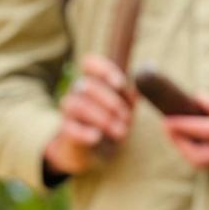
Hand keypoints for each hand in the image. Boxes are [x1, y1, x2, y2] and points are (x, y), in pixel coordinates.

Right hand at [44, 54, 134, 176]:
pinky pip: (70, 128)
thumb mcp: (126, 104)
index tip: (120, 84)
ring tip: (121, 132)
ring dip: (102, 118)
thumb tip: (142, 82)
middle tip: (127, 118)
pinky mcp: (66, 129)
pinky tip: (97, 137)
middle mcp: (77, 90)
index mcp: (92, 79)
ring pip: (78, 105)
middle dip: (110, 102)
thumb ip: (131, 93)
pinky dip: (84, 132)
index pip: (89, 63)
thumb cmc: (113, 118)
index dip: (103, 70)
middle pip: (87, 86)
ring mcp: (69, 109)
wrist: (95, 146)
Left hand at [163, 92, 208, 171]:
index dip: (183, 127)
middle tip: (168, 126)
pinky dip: (196, 152)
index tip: (167, 119)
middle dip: (178, 143)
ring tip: (176, 130)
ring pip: (201, 163)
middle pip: (198, 156)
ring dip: (185, 148)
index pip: (206, 132)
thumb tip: (198, 98)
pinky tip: (191, 137)